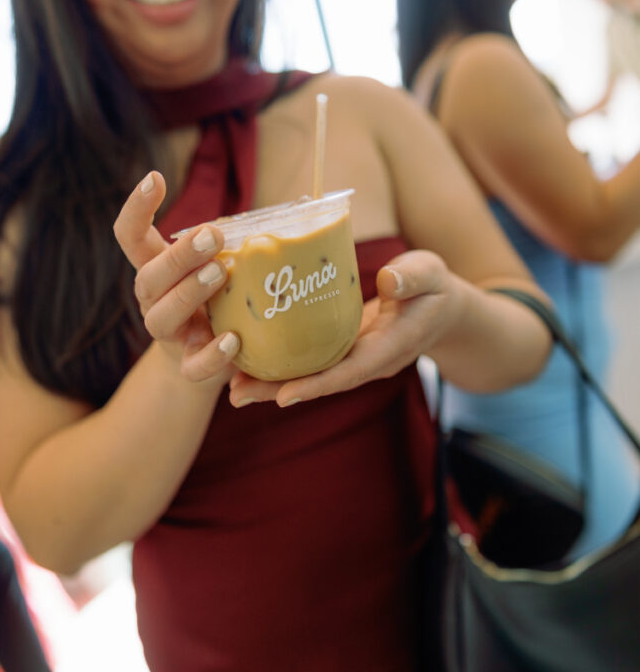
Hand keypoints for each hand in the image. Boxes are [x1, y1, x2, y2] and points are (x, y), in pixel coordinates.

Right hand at [113, 172, 240, 380]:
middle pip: (147, 277)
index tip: (154, 178)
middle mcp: (154, 300)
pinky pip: (192, 366)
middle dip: (178, 255)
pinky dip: (211, 354)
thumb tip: (292, 211)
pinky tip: (233, 339)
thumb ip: (232, 244)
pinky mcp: (189, 367)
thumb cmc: (217, 298)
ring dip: (188, 293)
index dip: (135, 208)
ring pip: (161, 317)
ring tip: (219, 274)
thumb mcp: (217, 265)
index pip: (131, 236)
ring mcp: (169, 335)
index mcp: (157, 269)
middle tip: (211, 235)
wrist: (207, 359)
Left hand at [229, 249, 460, 405]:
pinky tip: (246, 361)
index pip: (351, 371)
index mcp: (390, 347)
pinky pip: (309, 363)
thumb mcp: (430, 274)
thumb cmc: (433, 287)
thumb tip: (388, 282)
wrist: (441, 308)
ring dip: (271, 384)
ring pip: (310, 377)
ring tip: (230, 388)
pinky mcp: (341, 349)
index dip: (318, 385)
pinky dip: (280, 365)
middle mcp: (367, 361)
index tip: (284, 396)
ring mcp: (353, 358)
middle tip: (235, 396)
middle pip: (320, 383)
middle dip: (278, 392)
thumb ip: (412, 278)